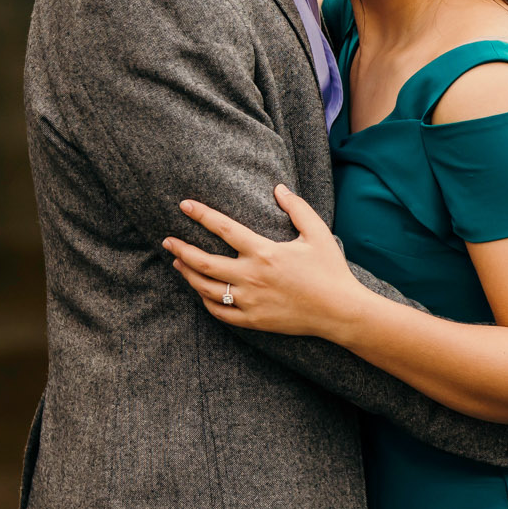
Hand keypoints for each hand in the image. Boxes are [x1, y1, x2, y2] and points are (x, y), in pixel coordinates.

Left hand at [163, 186, 366, 339]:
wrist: (340, 312)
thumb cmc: (330, 270)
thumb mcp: (317, 233)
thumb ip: (297, 208)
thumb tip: (278, 188)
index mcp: (264, 252)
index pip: (223, 229)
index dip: (201, 215)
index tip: (184, 205)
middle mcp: (252, 276)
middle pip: (204, 262)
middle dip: (182, 249)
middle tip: (167, 240)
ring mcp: (250, 301)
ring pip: (207, 288)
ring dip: (188, 274)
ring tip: (177, 263)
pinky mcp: (253, 320)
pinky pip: (220, 312)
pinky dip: (206, 301)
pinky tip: (201, 291)